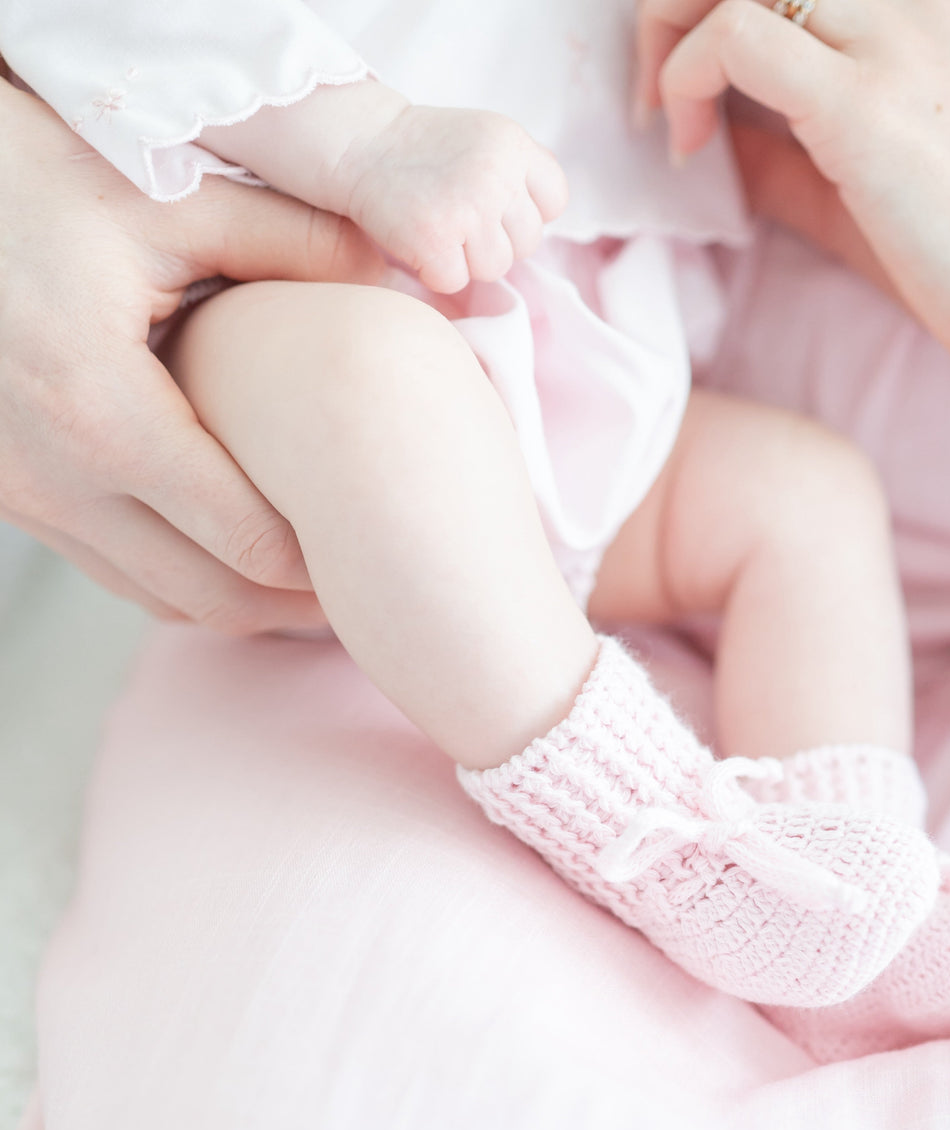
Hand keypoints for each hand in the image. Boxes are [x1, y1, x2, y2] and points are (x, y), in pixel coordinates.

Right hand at [0, 80, 383, 631]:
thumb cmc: (30, 185)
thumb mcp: (170, 201)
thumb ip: (294, 241)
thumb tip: (392, 277)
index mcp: (98, 411)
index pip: (244, 540)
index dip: (323, 563)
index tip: (378, 552)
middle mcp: (49, 476)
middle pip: (209, 597)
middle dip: (293, 605)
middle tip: (363, 587)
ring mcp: (19, 494)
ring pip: (156, 598)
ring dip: (239, 601)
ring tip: (312, 581)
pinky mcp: (7, 493)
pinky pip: (111, 570)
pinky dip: (181, 578)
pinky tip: (233, 551)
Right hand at [337, 102, 568, 293]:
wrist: (360, 142)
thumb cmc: (424, 152)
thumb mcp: (484, 140)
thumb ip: (520, 175)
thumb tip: (539, 228)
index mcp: (514, 144)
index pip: (554, 200)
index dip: (525, 212)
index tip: (494, 205)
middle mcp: (497, 174)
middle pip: (527, 243)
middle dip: (495, 240)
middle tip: (458, 218)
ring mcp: (468, 207)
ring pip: (496, 268)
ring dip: (467, 260)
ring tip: (440, 228)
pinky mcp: (435, 239)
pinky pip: (456, 282)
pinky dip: (435, 272)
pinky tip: (419, 241)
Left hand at [636, 0, 949, 397]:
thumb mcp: (845, 178)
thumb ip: (776, 147)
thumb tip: (702, 138)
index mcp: (897, 4)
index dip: (698, 9)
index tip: (678, 95)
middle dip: (670, 7)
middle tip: (656, 98)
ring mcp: (884, 40)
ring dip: (670, 30)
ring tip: (670, 117)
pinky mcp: (864, 103)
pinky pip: (737, 38)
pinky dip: (687, 81)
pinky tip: (692, 147)